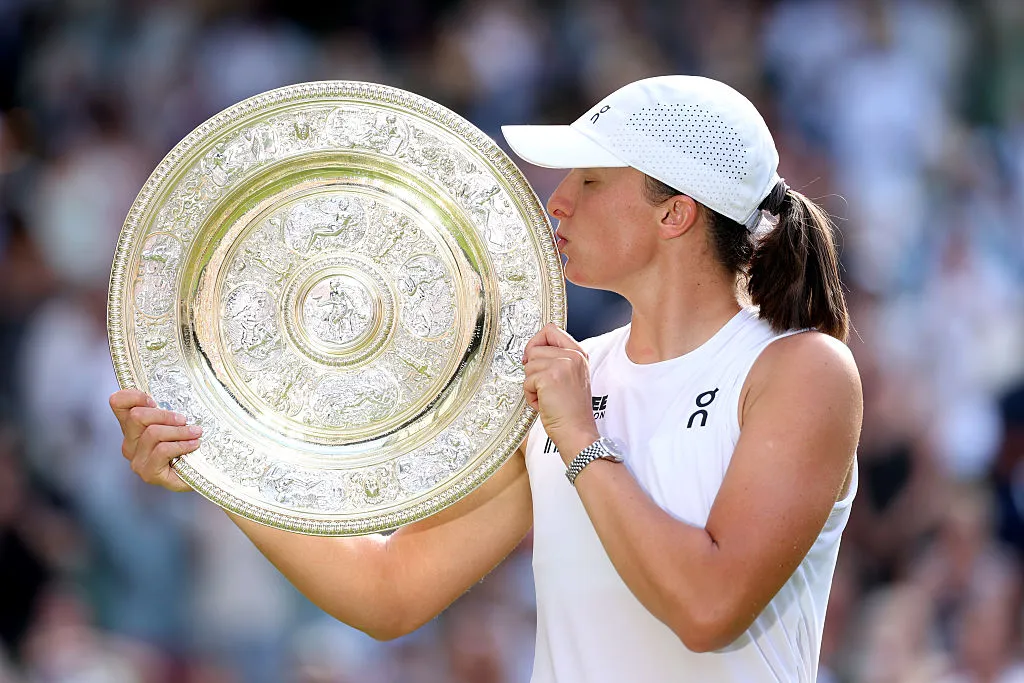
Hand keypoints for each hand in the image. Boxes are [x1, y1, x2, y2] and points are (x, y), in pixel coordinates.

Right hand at [109, 388, 198, 491]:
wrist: (198, 475)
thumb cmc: (187, 446)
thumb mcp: (177, 422)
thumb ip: (169, 410)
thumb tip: (179, 386)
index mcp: (132, 427)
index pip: (117, 403)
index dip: (134, 396)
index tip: (155, 400)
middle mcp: (130, 442)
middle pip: (137, 416)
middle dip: (164, 415)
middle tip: (184, 420)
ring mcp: (137, 459)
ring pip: (153, 433)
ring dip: (179, 431)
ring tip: (195, 433)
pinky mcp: (148, 472)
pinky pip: (163, 450)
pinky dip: (182, 445)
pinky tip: (193, 445)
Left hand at [522, 324, 599, 461]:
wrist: (577, 431)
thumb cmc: (571, 410)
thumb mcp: (571, 377)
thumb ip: (557, 359)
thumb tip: (532, 351)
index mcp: (579, 354)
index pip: (551, 330)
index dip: (536, 342)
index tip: (534, 357)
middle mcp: (572, 356)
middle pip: (535, 348)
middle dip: (533, 369)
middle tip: (546, 387)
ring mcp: (562, 365)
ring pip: (529, 365)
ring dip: (532, 384)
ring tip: (548, 397)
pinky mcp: (549, 377)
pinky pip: (527, 381)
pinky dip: (531, 395)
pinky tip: (544, 404)